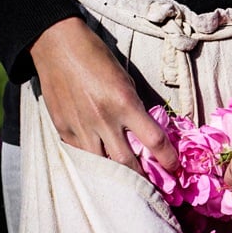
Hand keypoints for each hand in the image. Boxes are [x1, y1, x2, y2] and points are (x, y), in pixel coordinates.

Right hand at [29, 17, 178, 173]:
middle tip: (152, 187)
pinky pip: (81, 154)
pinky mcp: (63, 129)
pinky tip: (100, 164)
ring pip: (103, 165)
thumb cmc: (96, 57)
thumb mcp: (125, 79)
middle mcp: (104, 119)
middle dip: (143, 179)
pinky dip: (93, 160)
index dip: (168, 159)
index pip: (154, 141)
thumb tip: (145, 132)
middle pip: (128, 163)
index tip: (175, 168)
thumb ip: (134, 106)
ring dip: (117, 176)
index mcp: (125, 103)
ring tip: (128, 184)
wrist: (57, 45)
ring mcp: (81, 127)